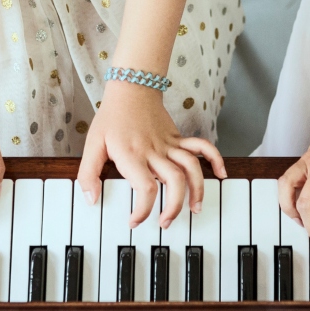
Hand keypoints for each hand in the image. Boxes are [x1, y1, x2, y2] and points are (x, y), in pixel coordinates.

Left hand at [77, 81, 226, 228]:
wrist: (131, 88)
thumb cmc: (111, 118)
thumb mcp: (92, 145)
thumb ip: (88, 174)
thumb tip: (91, 199)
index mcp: (133, 155)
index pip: (146, 188)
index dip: (144, 210)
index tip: (135, 222)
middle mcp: (154, 151)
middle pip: (175, 181)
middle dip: (175, 206)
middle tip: (166, 222)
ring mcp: (169, 144)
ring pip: (192, 167)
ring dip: (198, 190)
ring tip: (195, 209)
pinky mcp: (178, 138)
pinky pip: (201, 146)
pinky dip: (215, 159)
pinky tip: (221, 173)